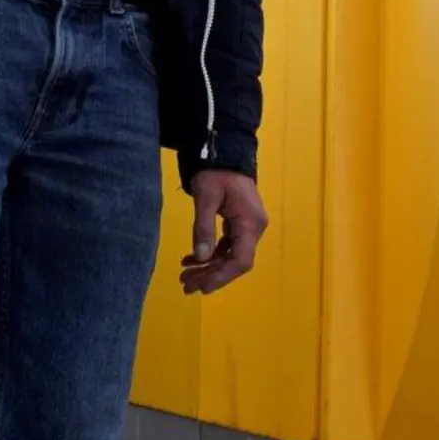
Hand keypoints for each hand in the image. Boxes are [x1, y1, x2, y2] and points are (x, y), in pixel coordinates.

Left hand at [180, 170, 268, 295]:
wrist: (223, 152)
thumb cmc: (215, 172)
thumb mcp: (206, 198)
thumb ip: (203, 228)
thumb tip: (200, 258)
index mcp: (250, 223)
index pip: (241, 260)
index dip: (222, 276)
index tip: (202, 287)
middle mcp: (254, 228)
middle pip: (234, 261)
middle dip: (210, 275)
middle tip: (185, 285)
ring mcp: (247, 226)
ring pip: (229, 255)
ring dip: (208, 267)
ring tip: (184, 276)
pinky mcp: (238, 223)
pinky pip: (226, 246)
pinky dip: (209, 254)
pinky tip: (190, 260)